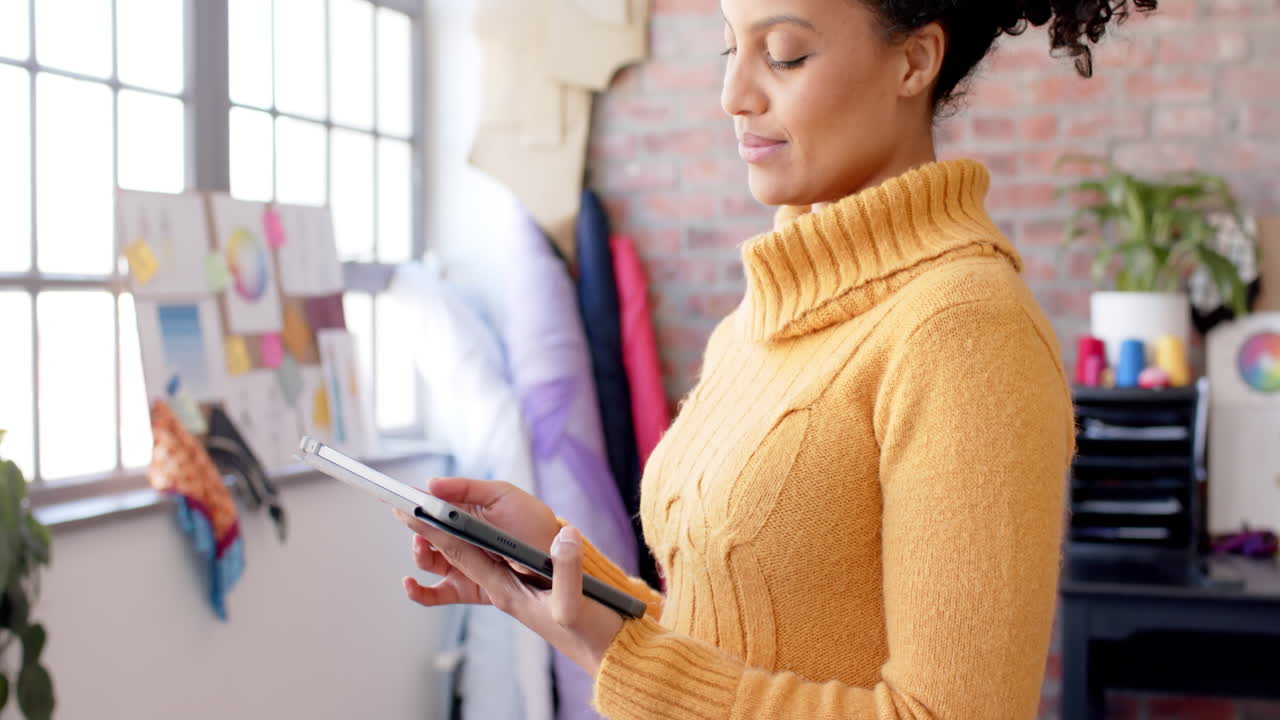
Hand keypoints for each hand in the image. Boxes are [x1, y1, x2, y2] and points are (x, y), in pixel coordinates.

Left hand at [394, 477, 625, 675]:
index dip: (435, 530)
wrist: (603, 651)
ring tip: (427, 519)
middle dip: (429, 531)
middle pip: (456, 555)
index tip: (411, 508)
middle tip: (404, 506)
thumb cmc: (589, 631)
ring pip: (468, 559)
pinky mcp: (524, 588)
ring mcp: (511, 588)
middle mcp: (501, 588)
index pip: (462, 553)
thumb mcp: (579, 601)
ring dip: (447, 541)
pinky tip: (471, 538)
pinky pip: (490, 567)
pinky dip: (475, 552)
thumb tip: (563, 537)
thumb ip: (568, 571)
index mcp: (505, 590)